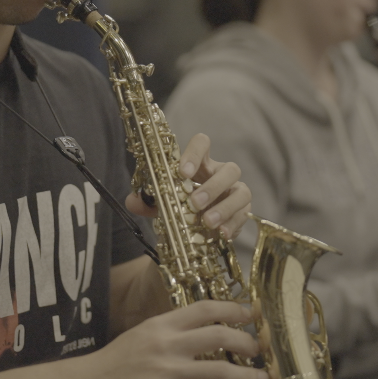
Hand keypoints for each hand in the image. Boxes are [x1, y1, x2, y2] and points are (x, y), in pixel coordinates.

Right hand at [75, 300, 267, 378]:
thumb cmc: (115, 363)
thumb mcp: (142, 335)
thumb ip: (170, 333)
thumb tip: (202, 335)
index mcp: (162, 325)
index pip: (204, 309)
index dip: (232, 309)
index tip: (252, 313)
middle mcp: (167, 343)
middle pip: (218, 335)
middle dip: (245, 343)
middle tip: (259, 350)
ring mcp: (166, 371)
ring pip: (218, 370)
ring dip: (245, 376)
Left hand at [125, 133, 252, 240]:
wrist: (191, 231)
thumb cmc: (178, 206)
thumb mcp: (160, 203)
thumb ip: (147, 200)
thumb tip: (132, 200)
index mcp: (201, 164)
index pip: (202, 144)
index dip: (195, 153)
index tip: (183, 172)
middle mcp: (222, 174)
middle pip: (230, 169)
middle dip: (213, 186)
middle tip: (194, 203)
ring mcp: (235, 193)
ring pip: (242, 191)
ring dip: (225, 207)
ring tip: (207, 222)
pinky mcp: (242, 212)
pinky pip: (244, 215)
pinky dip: (233, 225)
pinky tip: (221, 234)